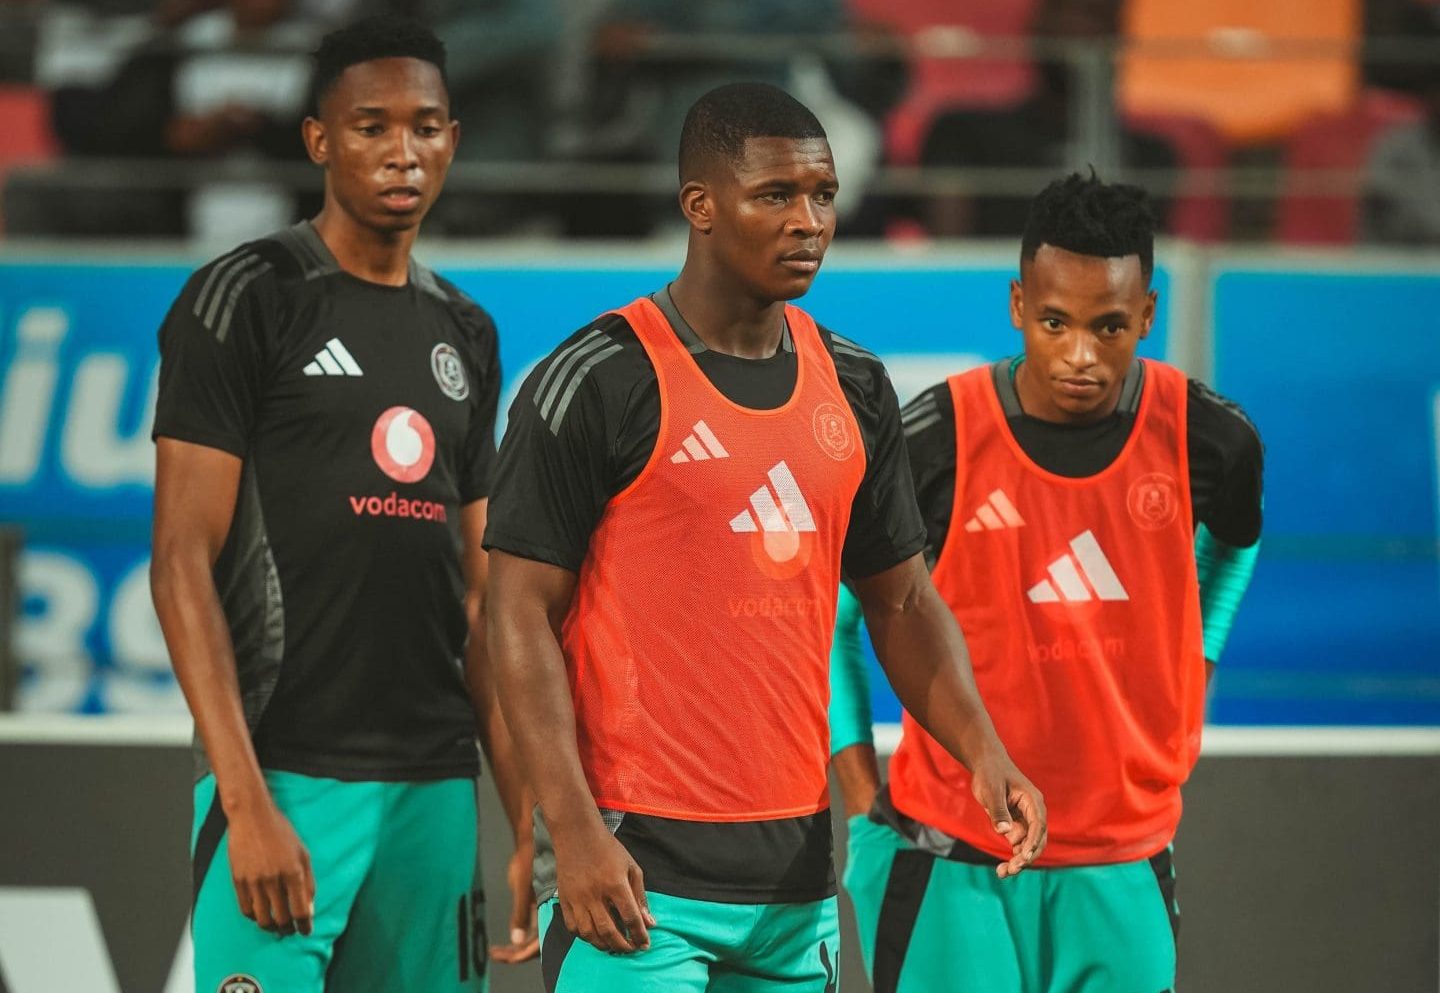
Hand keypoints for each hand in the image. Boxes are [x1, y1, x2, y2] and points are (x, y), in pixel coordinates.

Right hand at [226, 798, 314, 935]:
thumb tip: (309, 908)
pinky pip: (245, 909)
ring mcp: (254, 881)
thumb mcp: (303, 853)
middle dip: (289, 928)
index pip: (300, 910)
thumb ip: (308, 882)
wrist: (252, 816)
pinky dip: (254, 917)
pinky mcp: (238, 881)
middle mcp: (273, 879)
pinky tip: (261, 914)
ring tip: (277, 926)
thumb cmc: (281, 832)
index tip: (306, 931)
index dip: (304, 925)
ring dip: (271, 927)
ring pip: (262, 918)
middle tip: (292, 930)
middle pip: (281, 918)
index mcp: (293, 871)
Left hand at [490, 836, 538, 962]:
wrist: (532, 837)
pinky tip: (506, 941)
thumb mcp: (521, 886)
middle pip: (535, 945)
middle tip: (495, 954)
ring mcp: (543, 909)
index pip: (538, 944)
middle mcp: (549, 912)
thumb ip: (520, 913)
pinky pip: (530, 929)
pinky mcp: (537, 905)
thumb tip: (516, 941)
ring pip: (532, 938)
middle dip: (516, 954)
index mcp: (549, 909)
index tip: (503, 957)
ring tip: (496, 951)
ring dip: (516, 947)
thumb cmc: (528, 859)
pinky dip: (518, 937)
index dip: (521, 954)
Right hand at [551, 820, 655, 953]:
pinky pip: (572, 927)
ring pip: (589, 933)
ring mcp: (577, 898)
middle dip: (623, 946)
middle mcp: (595, 893)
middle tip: (631, 949)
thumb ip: (640, 896)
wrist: (577, 834)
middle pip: (609, 931)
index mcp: (615, 883)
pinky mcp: (564, 899)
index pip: (630, 917)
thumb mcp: (631, 867)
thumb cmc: (608, 849)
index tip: (645, 944)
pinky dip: (584, 936)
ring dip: (604, 945)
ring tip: (614, 946)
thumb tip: (649, 922)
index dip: (640, 935)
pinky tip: (594, 935)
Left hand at [969, 751, 1046, 878]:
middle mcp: (1033, 813)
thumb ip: (998, 810)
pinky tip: (1001, 870)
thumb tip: (1004, 832)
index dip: (1033, 842)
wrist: (985, 764)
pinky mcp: (1016, 826)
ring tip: (1002, 873)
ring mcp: (1025, 821)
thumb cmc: (990, 773)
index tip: (1024, 856)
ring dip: (1018, 861)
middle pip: (1037, 840)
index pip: (1038, 825)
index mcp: (1033, 801)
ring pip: (1027, 846)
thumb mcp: (992, 790)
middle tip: (1012, 869)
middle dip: (1026, 856)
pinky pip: (1017, 846)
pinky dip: (1012, 857)